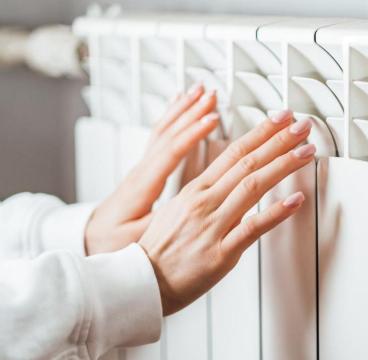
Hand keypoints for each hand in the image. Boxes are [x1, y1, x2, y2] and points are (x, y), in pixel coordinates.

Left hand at [85, 83, 218, 254]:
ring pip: (164, 129)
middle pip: (168, 132)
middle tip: (212, 95)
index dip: (192, 133)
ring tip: (200, 91)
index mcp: (143, 186)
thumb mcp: (136, 239)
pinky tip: (180, 105)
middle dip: (191, 111)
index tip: (212, 119)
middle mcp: (142, 170)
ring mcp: (143, 167)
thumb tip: (187, 210)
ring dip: (183, 108)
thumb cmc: (111, 240)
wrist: (90, 238)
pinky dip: (173, 116)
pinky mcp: (146, 169)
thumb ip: (161, 224)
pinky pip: (161, 135)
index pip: (170, 152)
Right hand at [139, 111, 314, 314]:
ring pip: (252, 187)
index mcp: (196, 190)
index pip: (234, 152)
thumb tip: (228, 180)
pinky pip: (252, 228)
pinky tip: (296, 200)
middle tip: (302, 125)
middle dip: (278, 140)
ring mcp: (213, 226)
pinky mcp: (221, 253)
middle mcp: (205, 202)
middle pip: (247, 163)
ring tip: (306, 152)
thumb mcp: (177, 210)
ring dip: (283, 166)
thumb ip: (205, 193)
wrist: (140, 284)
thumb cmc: (160, 250)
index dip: (261, 132)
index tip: (281, 118)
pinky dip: (276, 212)